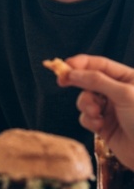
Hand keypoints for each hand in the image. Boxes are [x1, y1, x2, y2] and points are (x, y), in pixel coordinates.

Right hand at [59, 54, 133, 169]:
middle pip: (88, 81)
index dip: (80, 63)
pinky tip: (100, 125)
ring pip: (85, 99)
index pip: (99, 64)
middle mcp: (117, 92)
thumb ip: (96, 81)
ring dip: (86, 104)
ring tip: (96, 113)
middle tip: (62, 81)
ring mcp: (110, 109)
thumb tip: (71, 72)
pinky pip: (86, 117)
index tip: (64, 66)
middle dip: (79, 84)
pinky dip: (89, 120)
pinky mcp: (103, 125)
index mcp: (127, 79)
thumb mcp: (124, 94)